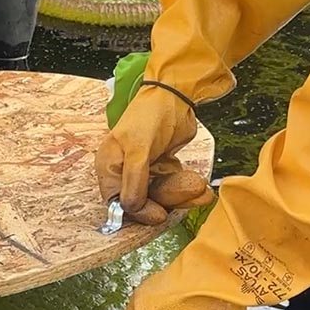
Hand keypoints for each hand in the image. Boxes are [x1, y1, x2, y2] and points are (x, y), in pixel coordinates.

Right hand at [95, 85, 212, 224]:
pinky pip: (174, 187)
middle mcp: (124, 172)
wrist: (176, 96)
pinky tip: (201, 190)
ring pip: (161, 196)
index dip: (136, 211)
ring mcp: (145, 172)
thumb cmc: (149, 115)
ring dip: (182, 193)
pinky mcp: (163, 169)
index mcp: (109, 166)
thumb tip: (129, 207)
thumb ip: (134, 178)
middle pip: (142, 201)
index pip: (116, 201)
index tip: (158, 213)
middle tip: (189, 191)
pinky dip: (188, 189)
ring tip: (199, 187)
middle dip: (167, 199)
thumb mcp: (138, 147)